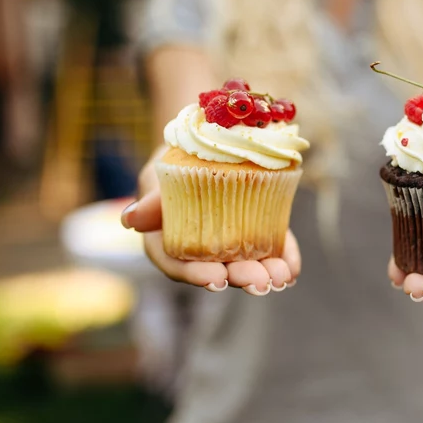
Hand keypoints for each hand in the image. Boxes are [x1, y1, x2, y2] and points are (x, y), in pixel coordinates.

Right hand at [122, 154, 300, 294]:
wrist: (210, 141)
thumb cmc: (174, 160)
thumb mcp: (158, 175)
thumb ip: (152, 199)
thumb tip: (131, 220)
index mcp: (167, 240)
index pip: (178, 264)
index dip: (196, 275)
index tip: (216, 279)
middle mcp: (200, 249)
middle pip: (218, 270)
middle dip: (240, 277)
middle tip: (259, 282)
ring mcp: (231, 243)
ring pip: (248, 264)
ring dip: (266, 274)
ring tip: (281, 276)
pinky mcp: (258, 232)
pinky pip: (272, 250)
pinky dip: (283, 259)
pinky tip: (292, 268)